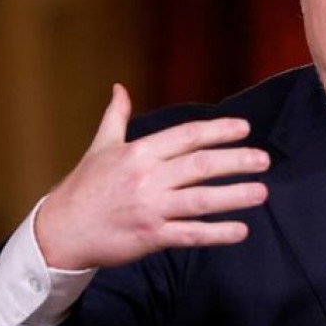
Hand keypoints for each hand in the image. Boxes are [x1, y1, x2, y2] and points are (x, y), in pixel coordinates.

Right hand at [35, 84, 269, 269]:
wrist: (61, 231)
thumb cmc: (84, 187)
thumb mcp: (100, 147)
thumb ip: (116, 116)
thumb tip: (119, 88)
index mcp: (138, 152)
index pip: (187, 136)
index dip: (218, 131)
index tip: (244, 128)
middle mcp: (146, 178)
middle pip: (200, 165)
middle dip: (236, 161)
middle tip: (264, 160)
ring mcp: (150, 208)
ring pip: (201, 200)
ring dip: (234, 196)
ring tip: (261, 192)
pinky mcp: (151, 237)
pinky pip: (191, 235)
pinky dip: (217, 233)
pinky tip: (241, 230)